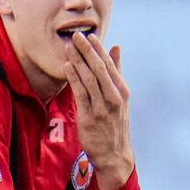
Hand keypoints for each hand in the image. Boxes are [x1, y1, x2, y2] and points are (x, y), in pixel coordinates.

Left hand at [64, 31, 133, 189]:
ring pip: (90, 79)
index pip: (109, 65)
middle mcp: (114, 97)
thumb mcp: (120, 97)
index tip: (89, 35)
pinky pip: (81, 94)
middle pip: (99, 69)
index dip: (98, 49)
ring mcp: (103, 108)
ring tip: (69, 47)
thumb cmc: (114, 123)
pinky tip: (68, 67)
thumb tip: (116, 48)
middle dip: (87, 51)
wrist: (114, 154)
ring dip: (78, 62)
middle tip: (76, 35)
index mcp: (122, 90)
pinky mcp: (90, 118)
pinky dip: (74, 79)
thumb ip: (117, 71)